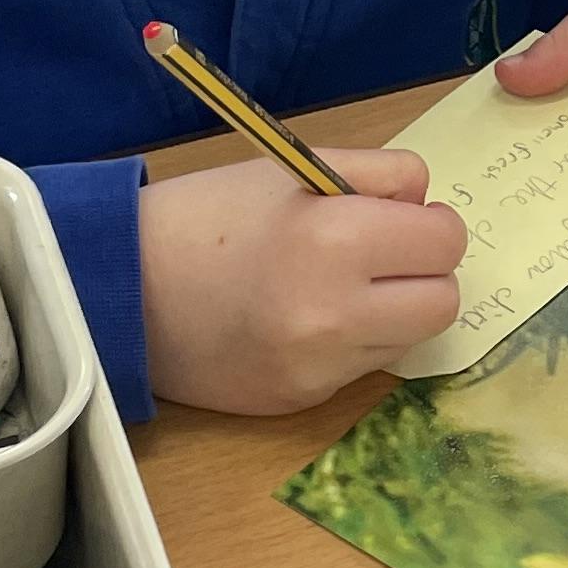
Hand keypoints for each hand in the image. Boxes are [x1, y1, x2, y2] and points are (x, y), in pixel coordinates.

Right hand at [138, 143, 466, 413]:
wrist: (122, 289)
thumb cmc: (206, 216)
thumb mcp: (292, 168)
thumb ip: (378, 175)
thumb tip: (429, 202)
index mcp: (336, 239)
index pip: (445, 241)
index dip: (429, 224)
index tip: (401, 219)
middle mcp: (336, 313)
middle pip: (444, 301)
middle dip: (424, 273)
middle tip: (382, 254)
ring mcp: (320, 366)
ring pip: (410, 339)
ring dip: (392, 311)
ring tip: (337, 286)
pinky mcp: (301, 399)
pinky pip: (363, 367)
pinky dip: (351, 342)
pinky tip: (305, 320)